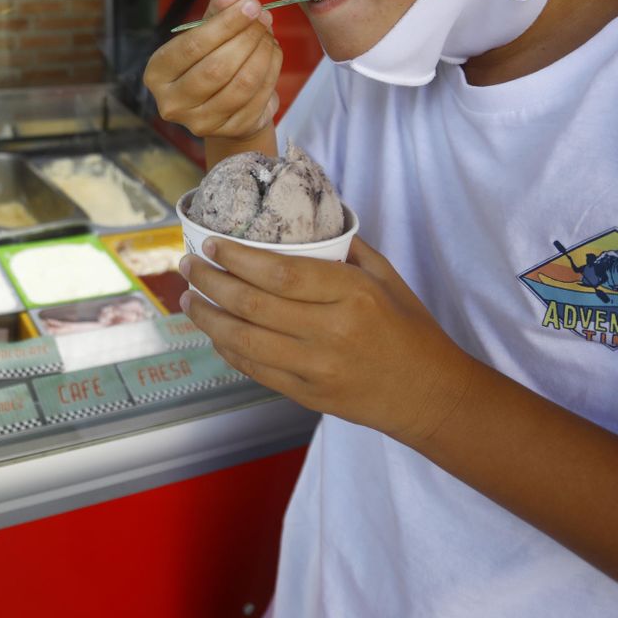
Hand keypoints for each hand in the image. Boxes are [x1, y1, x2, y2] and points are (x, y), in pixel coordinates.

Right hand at [143, 0, 282, 142]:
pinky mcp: (229, 131)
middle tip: (264, 18)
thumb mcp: (207, 32)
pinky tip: (272, 54)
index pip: (192, 46)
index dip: (225, 24)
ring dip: (262, 54)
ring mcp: (200, 123)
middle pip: (216, 68)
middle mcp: (172, 103)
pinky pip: (257, 98)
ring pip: (241, 84)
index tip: (251, 4)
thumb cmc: (209, 60)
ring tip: (269, 35)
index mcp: (157, 72)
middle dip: (247, 38)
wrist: (223, 106)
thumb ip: (217, 11)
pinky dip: (271, 71)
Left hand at [179, 234, 476, 448]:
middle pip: (251, 304)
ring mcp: (315, 368)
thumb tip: (298, 221)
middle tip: (188, 265)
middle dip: (210, 281)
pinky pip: (253, 369)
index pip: (280, 273)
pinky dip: (227, 348)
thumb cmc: (409, 329)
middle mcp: (330, 332)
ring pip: (243, 340)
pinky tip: (214, 330)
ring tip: (188, 298)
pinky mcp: (306, 395)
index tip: (211, 244)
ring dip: (208, 317)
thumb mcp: (386, 277)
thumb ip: (343, 248)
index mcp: (352, 294)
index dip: (237, 258)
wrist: (429, 395)